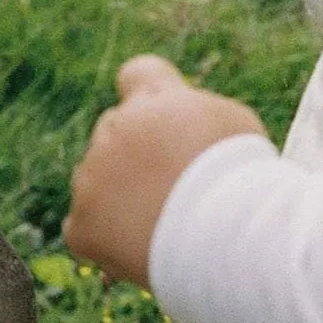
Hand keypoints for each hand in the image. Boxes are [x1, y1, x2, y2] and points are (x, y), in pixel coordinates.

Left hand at [63, 58, 266, 286]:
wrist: (222, 237)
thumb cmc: (240, 180)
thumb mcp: (234, 126)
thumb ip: (198, 114)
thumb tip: (183, 124)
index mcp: (153, 96)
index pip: (136, 74)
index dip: (147, 97)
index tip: (161, 122)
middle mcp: (115, 127)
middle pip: (115, 130)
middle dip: (135, 154)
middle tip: (172, 189)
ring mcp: (92, 175)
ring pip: (96, 180)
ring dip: (120, 197)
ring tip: (164, 224)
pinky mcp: (82, 222)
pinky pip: (85, 227)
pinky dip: (106, 239)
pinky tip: (140, 248)